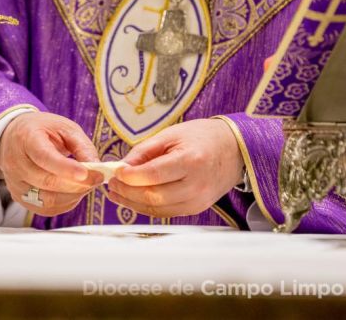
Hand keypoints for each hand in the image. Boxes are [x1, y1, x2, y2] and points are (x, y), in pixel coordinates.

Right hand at [0, 112, 102, 215]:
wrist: (14, 138)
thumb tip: (97, 168)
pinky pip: (46, 208)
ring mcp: (15, 183)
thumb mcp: (65, 128)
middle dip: (78, 184)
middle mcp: (15, 163)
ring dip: (74, 195)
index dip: (65, 168)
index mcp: (26, 139)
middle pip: (48, 181)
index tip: (86, 173)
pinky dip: (65, 203)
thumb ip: (82, 147)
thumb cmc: (43, 131)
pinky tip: (74, 192)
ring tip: (87, 184)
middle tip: (98, 178)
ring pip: (48, 200)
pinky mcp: (20, 197)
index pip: (44, 157)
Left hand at [108, 119, 243, 217]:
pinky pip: (164, 212)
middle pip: (153, 196)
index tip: (115, 171)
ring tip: (116, 192)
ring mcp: (198, 201)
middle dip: (127, 191)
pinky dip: (145, 207)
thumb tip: (122, 167)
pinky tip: (132, 198)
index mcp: (191, 161)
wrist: (234, 150)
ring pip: (156, 209)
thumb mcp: (171, 134)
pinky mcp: (196, 209)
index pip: (154, 175)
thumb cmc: (202, 137)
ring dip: (132, 202)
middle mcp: (197, 185)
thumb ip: (144, 151)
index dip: (130, 176)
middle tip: (112, 183)